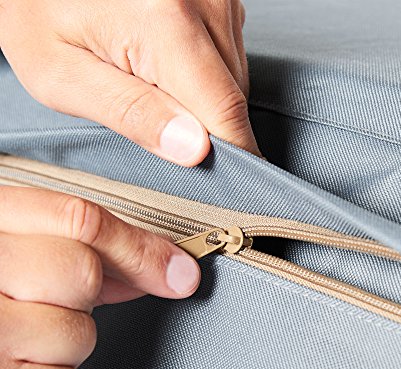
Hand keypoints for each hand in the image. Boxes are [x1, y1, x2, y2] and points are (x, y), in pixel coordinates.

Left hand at [0, 0, 259, 166]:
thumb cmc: (36, 12)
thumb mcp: (61, 76)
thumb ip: (130, 113)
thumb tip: (194, 149)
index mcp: (165, 22)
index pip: (225, 113)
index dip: (234, 158)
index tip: (227, 188)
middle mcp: (202, 1)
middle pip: (233, 100)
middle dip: (207, 130)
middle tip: (158, 126)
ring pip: (236, 82)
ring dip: (205, 102)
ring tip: (154, 86)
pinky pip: (231, 59)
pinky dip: (207, 77)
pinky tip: (168, 67)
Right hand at [0, 187, 199, 368]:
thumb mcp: (20, 259)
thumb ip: (82, 254)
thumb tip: (163, 270)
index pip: (77, 219)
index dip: (138, 246)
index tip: (176, 270)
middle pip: (81, 272)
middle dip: (81, 298)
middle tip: (44, 306)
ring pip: (77, 334)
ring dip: (63, 348)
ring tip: (18, 345)